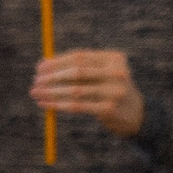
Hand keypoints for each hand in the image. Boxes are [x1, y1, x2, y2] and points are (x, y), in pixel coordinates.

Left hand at [31, 50, 145, 137]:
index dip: (57, 61)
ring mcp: (114, 91)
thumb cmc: (110, 90)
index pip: (80, 57)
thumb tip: (44, 64)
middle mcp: (116, 72)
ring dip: (51, 91)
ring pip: (74, 90)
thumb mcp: (102, 74)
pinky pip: (76, 106)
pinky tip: (44, 103)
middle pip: (77, 72)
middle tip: (36, 80)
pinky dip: (57, 104)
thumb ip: (78, 67)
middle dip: (53, 76)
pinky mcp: (108, 109)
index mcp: (114, 58)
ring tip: (35, 92)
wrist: (137, 115)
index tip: (39, 67)